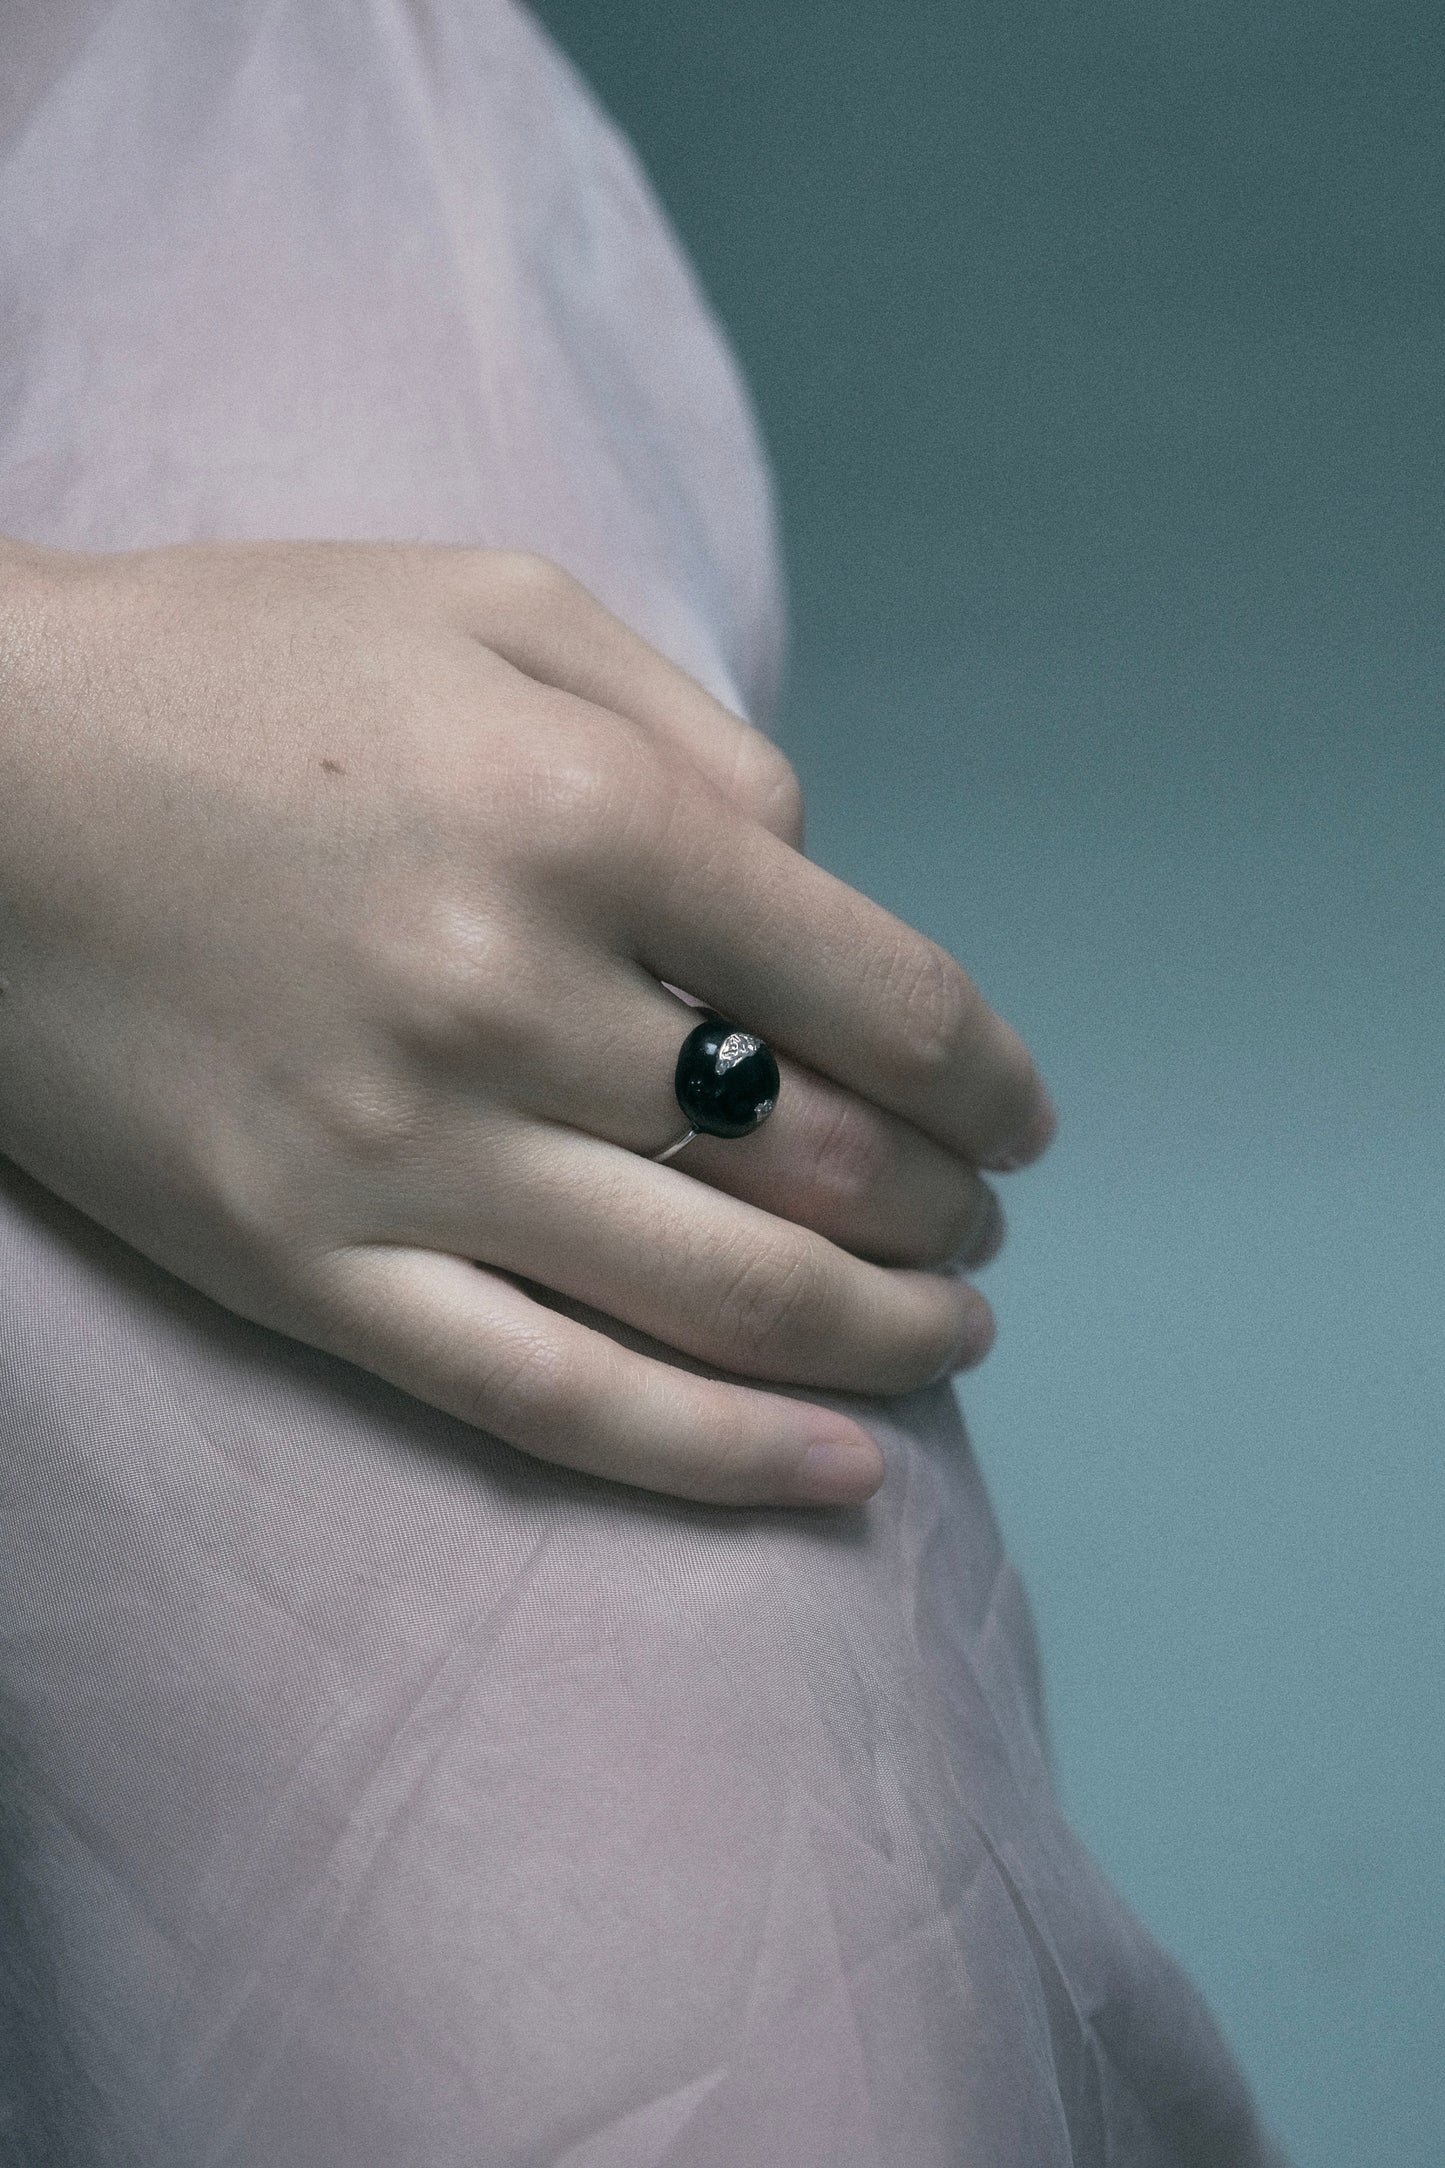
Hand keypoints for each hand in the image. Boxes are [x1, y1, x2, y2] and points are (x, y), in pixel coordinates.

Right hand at [0, 540, 1052, 1505]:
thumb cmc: (241, 665)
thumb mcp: (495, 603)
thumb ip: (695, 738)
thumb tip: (816, 885)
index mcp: (584, 819)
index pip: (883, 996)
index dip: (991, 1077)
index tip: (1020, 1115)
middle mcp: (514, 999)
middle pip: (824, 1159)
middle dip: (947, 1205)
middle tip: (979, 1217)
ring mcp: (405, 1156)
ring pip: (722, 1299)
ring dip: (886, 1335)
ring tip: (956, 1335)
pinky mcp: (304, 1267)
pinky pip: (552, 1400)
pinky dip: (719, 1457)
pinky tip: (842, 1473)